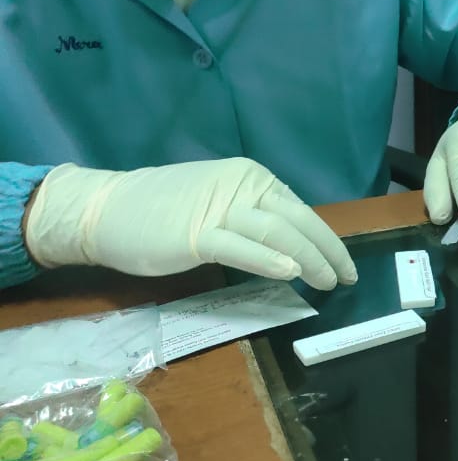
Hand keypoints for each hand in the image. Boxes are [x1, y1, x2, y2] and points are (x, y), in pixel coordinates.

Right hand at [24, 158, 356, 289]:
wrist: (107, 208)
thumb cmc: (163, 210)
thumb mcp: (220, 203)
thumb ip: (255, 218)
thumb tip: (292, 245)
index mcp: (252, 177)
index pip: (300, 211)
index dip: (328, 240)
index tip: (345, 265)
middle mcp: (242, 186)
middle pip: (297, 221)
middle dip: (328, 252)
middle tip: (346, 279)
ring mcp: (219, 208)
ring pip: (277, 232)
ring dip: (310, 259)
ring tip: (328, 282)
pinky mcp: (196, 234)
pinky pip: (241, 247)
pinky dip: (269, 260)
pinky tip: (292, 273)